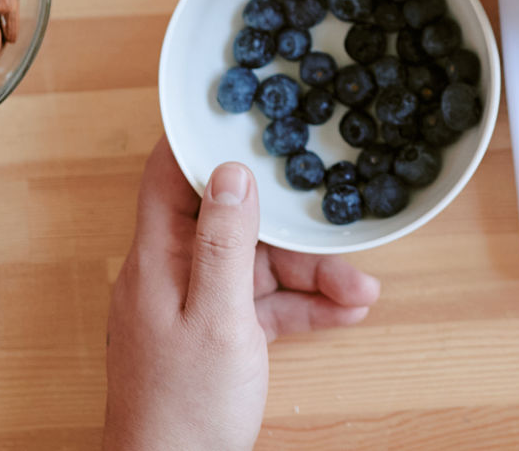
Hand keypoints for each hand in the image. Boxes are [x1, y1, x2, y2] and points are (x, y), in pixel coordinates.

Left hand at [103, 138, 380, 450]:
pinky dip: (302, 306)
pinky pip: (263, 304)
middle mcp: (172, 273)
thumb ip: (226, 242)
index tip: (244, 108)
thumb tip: (232, 172)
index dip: (202, 137)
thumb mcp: (217, 318)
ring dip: (313, 274)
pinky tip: (345, 311)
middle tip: (339, 225)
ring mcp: (193, 305)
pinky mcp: (216, 335)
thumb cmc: (183, 411)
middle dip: (294, 227)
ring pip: (258, 266)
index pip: (169, 173)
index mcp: (157, 258)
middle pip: (235, 223)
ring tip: (361, 290)